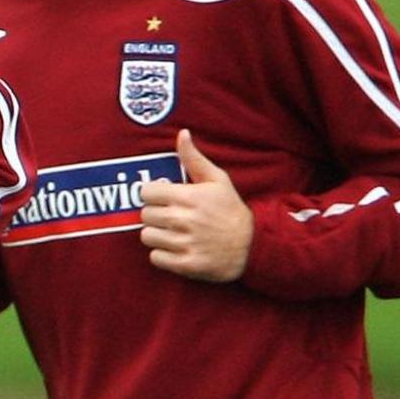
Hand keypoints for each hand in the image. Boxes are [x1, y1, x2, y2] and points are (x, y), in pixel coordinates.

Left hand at [140, 129, 252, 281]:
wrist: (254, 246)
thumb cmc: (231, 210)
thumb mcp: (217, 180)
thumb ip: (194, 158)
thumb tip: (182, 133)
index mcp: (189, 197)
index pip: (146, 192)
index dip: (153, 195)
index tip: (163, 199)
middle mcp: (185, 220)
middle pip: (145, 215)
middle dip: (155, 215)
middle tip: (171, 217)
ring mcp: (186, 243)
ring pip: (147, 236)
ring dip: (157, 235)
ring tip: (173, 233)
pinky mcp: (187, 265)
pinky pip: (155, 258)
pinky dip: (162, 255)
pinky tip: (176, 249)